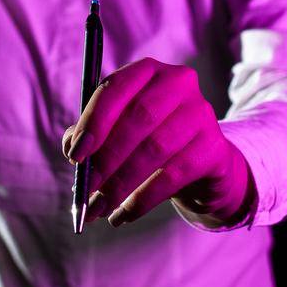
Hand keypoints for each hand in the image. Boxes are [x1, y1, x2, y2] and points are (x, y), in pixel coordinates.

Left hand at [60, 57, 255, 227]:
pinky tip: (124, 215)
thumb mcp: (118, 131)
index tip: (75, 156)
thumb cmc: (148, 141)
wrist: (199, 165)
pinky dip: (142, 199)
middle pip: (139, 118)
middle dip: (107, 158)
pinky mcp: (214, 147)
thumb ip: (91, 134)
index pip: (116, 88)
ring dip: (121, 183)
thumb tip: (73, 149)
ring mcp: (201, 113)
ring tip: (100, 207)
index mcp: (147, 71)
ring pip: (155, 149)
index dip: (93, 122)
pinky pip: (174, 175)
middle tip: (87, 190)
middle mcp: (178, 83)